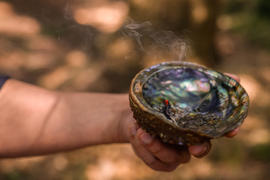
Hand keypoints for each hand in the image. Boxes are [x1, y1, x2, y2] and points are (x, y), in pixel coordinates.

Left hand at [122, 73, 241, 171]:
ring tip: (143, 132)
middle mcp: (188, 141)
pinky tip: (138, 133)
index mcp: (197, 125)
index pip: (219, 130)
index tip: (231, 131)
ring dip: (158, 146)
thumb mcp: (182, 86)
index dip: (228, 131)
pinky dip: (145, 148)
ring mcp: (173, 151)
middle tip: (194, 148)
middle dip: (199, 149)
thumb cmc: (163, 99)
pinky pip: (154, 160)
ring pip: (173, 158)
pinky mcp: (157, 158)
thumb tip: (236, 78)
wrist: (136, 111)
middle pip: (200, 149)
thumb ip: (205, 82)